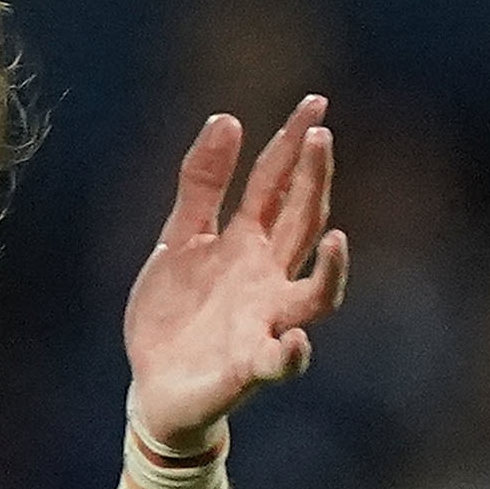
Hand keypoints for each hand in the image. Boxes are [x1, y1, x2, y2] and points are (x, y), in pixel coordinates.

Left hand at [122, 99, 347, 445]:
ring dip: (329, 270)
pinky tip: (297, 339)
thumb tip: (227, 117)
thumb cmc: (178, 311)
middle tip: (320, 137)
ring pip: (314, 296)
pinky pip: (281, 361)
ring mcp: (264, 323)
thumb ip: (202, 184)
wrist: (154, 385)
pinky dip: (292, 353)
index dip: (294, 146)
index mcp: (248, 244)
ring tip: (335, 235)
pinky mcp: (249, 368)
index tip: (315, 103)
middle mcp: (267, 279)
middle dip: (313, 183)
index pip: (278, 186)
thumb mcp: (179, 238)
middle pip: (301, 226)